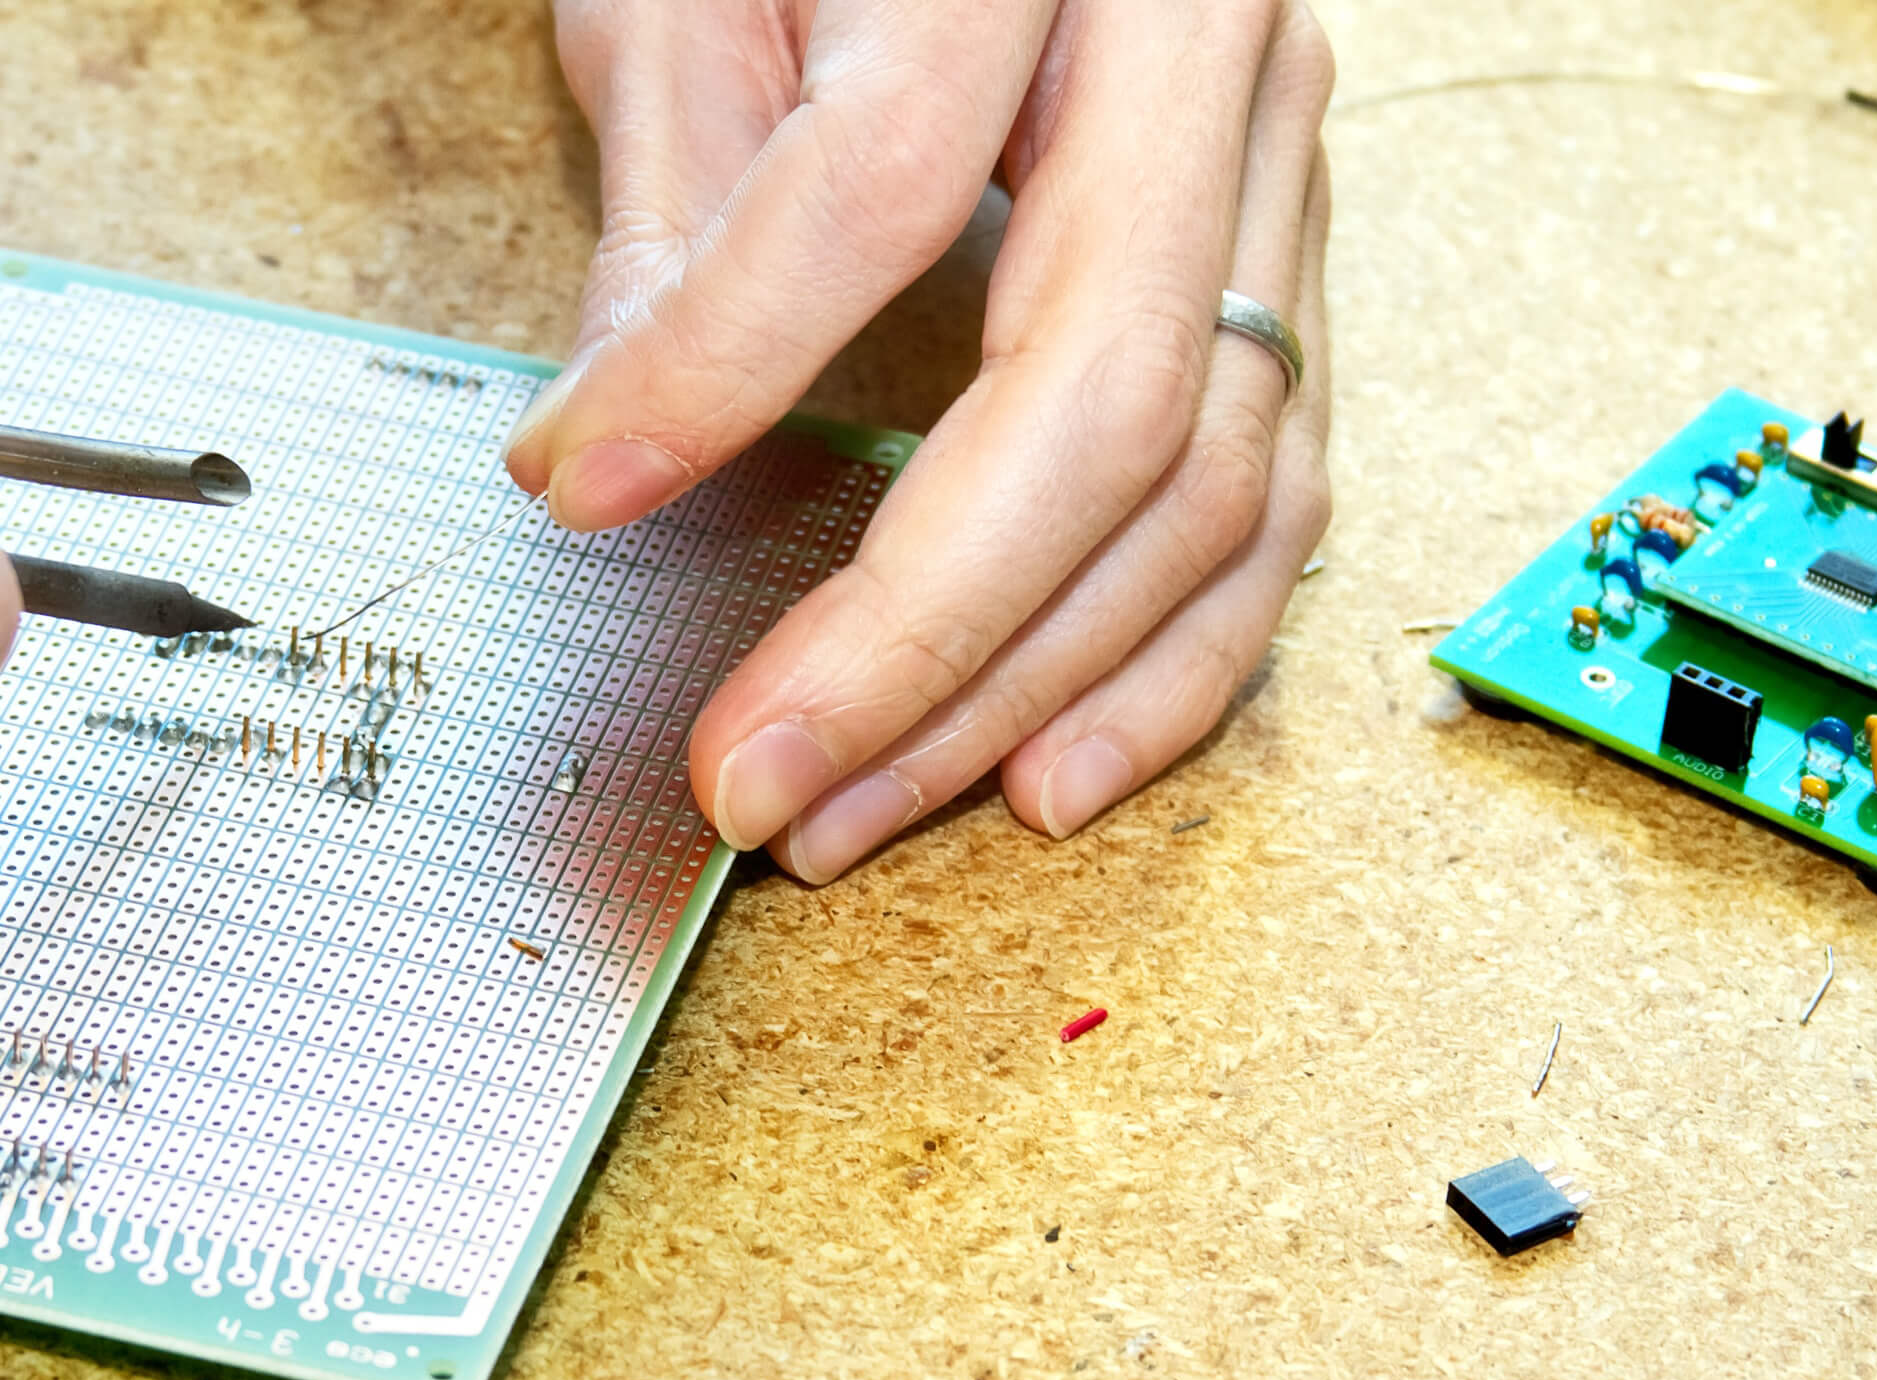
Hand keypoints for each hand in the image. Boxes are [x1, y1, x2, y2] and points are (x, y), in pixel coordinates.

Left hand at [513, 0, 1334, 881]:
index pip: (880, 180)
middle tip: (756, 776)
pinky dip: (1164, 663)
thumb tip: (597, 452)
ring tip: (855, 807)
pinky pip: (1273, 497)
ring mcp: (1279, 163)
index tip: (582, 491)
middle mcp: (1206, 44)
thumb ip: (673, 208)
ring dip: (1024, 690)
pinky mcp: (1294, 266)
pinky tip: (1040, 767)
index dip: (727, 358)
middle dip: (915, 633)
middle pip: (1102, 390)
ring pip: (1211, 481)